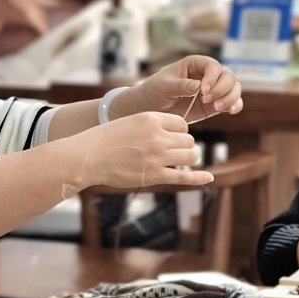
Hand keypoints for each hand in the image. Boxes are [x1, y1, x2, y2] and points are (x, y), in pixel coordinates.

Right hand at [73, 112, 213, 190]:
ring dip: (188, 158)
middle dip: (183, 146)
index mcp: (152, 119)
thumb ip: (154, 124)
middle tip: (170, 151)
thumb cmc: (107, 138)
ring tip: (177, 160)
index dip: (179, 132)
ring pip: (190, 156)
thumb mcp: (132, 121)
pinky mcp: (155, 176)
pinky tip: (209, 178)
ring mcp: (158, 157)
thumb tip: (178, 132)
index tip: (170, 138)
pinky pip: (184, 177)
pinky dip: (199, 178)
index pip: (182, 124)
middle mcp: (158, 137)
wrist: (89, 157)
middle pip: (188, 140)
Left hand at [123, 55, 242, 123]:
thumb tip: (197, 86)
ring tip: (216, 108)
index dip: (212, 77)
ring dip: (230, 97)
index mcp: (195, 64)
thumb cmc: (154, 91)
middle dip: (222, 88)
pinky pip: (232, 102)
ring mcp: (213, 89)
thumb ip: (180, 86)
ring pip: (233, 88)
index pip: (212, 65)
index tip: (203, 91)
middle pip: (228, 76)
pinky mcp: (214, 104)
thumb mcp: (163, 87)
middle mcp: (207, 74)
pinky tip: (230, 111)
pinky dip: (234, 105)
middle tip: (207, 101)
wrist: (150, 108)